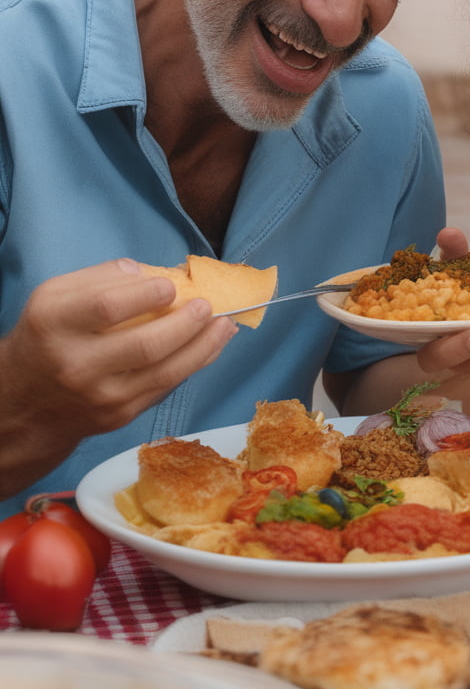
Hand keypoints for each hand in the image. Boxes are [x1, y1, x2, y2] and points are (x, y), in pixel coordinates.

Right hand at [0, 258, 237, 497]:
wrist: (25, 404)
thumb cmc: (50, 336)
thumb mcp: (56, 297)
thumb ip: (100, 277)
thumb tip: (147, 273)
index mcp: (55, 325)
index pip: (106, 308)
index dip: (146, 295)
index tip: (170, 285)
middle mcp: (77, 364)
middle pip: (145, 344)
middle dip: (186, 322)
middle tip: (207, 304)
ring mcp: (101, 396)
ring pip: (166, 371)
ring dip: (204, 345)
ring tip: (225, 323)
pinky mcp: (121, 416)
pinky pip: (168, 387)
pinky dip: (196, 363)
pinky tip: (212, 344)